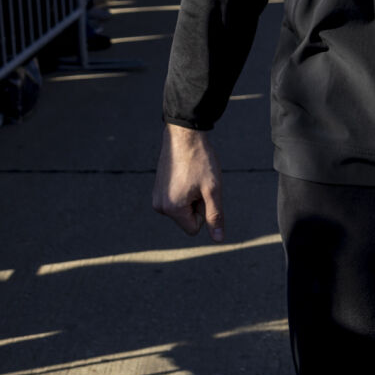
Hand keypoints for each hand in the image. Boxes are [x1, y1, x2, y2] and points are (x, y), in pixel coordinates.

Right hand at [152, 123, 225, 241]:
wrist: (185, 135)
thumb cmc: (201, 160)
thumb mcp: (212, 189)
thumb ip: (215, 216)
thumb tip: (218, 239)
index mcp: (172, 209)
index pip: (194, 228)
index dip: (204, 211)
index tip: (202, 190)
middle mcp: (160, 206)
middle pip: (187, 219)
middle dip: (196, 203)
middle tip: (198, 181)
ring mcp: (156, 197)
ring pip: (182, 209)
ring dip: (191, 196)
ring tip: (191, 176)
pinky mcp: (157, 188)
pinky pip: (176, 200)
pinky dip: (183, 190)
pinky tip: (185, 173)